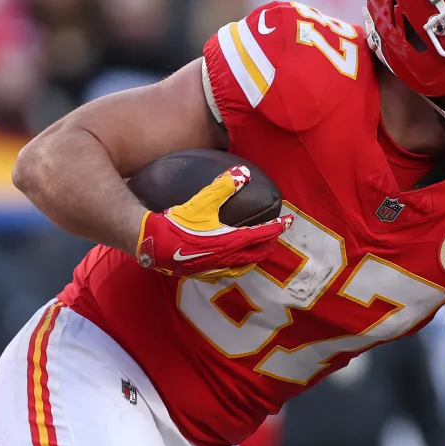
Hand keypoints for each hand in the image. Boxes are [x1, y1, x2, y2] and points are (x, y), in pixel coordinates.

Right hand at [136, 164, 292, 279]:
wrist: (155, 245)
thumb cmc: (179, 222)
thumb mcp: (203, 201)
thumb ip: (225, 186)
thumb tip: (244, 172)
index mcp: (233, 240)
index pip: (263, 233)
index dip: (278, 227)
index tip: (289, 221)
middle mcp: (229, 257)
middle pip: (258, 252)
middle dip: (269, 243)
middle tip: (275, 235)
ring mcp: (217, 268)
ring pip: (244, 265)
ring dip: (255, 257)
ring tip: (259, 251)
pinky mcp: (204, 273)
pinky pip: (228, 272)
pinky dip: (237, 266)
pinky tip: (232, 263)